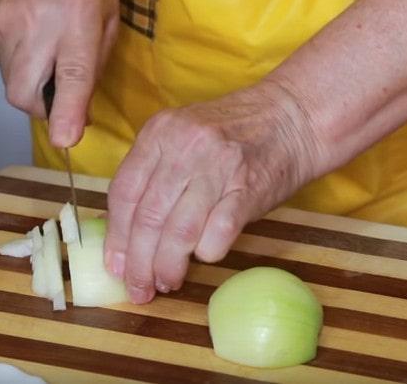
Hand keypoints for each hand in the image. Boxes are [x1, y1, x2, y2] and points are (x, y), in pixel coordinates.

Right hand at [0, 0, 118, 146]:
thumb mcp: (108, 20)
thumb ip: (94, 70)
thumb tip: (78, 117)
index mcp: (76, 19)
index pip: (71, 76)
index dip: (67, 112)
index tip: (65, 138)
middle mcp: (36, 22)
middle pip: (24, 92)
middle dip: (41, 109)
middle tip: (58, 97)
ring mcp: (4, 22)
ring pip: (10, 82)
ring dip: (30, 84)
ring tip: (47, 56)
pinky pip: (0, 64)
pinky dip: (18, 64)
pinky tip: (31, 42)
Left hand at [104, 81, 322, 303]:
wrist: (291, 117)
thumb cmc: (234, 133)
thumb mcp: (184, 136)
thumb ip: (154, 172)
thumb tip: (126, 232)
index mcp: (161, 131)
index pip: (124, 192)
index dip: (116, 237)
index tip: (115, 265)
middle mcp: (185, 146)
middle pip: (148, 218)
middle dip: (138, 263)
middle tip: (139, 289)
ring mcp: (218, 167)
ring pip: (178, 233)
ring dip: (168, 267)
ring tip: (167, 283)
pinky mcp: (248, 190)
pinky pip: (217, 236)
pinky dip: (206, 253)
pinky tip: (204, 257)